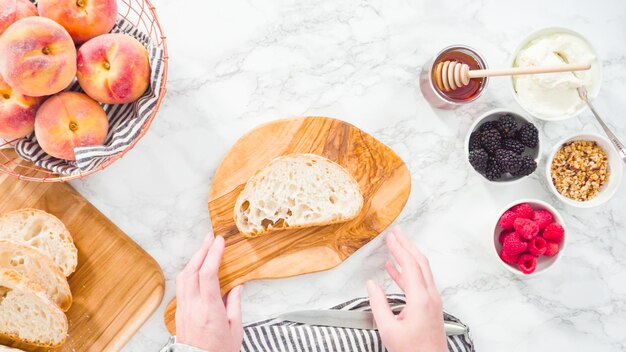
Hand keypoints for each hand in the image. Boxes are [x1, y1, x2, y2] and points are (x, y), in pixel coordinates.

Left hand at [175, 233, 242, 351]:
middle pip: (192, 270)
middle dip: (201, 250)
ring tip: (202, 250)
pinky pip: (180, 287)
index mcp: (209, 309)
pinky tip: (194, 269)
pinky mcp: (179, 314)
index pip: (208, 274)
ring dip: (192, 260)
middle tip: (209, 238)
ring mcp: (183, 309)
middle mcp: (193, 306)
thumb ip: (234, 305)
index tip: (219, 242)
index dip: (213, 254)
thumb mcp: (234, 330)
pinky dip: (188, 273)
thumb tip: (236, 287)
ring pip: (183, 277)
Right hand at [366, 226, 446, 351]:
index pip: (410, 265)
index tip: (390, 237)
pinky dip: (407, 272)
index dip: (399, 249)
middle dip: (407, 245)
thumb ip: (378, 304)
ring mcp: (433, 301)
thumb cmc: (413, 351)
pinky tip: (394, 270)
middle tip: (397, 232)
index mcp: (421, 299)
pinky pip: (420, 282)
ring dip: (408, 256)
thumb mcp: (388, 329)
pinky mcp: (430, 307)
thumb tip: (371, 284)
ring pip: (422, 271)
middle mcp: (430, 297)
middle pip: (420, 262)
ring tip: (396, 246)